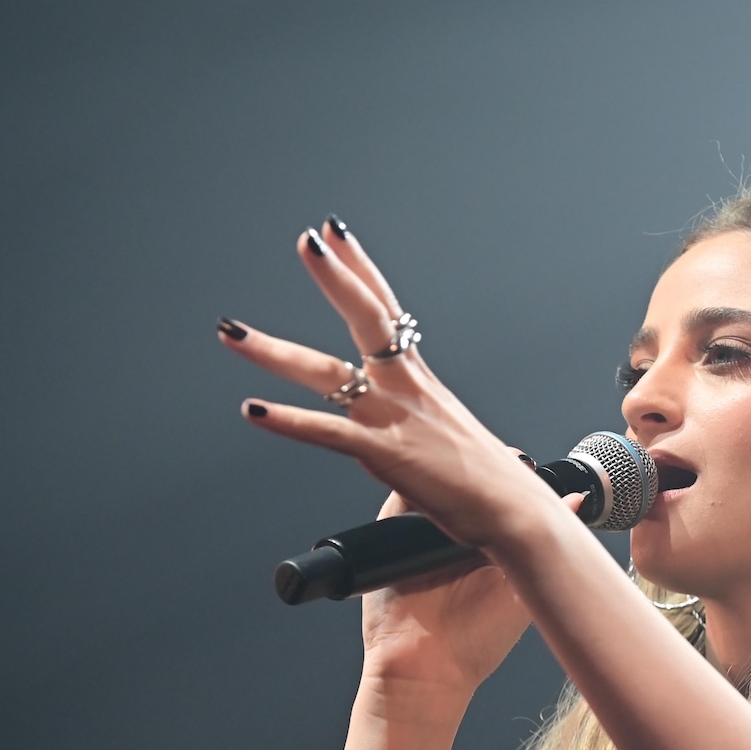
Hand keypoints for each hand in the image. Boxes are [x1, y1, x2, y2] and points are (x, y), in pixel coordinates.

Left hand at [220, 216, 577, 694]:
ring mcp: (395, 419)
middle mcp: (407, 390)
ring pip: (326, 373)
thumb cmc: (491, 490)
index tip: (336, 235)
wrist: (518, 514)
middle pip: (366, 316)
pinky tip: (253, 410)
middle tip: (306, 240)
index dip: (360, 270)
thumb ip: (416, 453)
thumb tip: (409, 478)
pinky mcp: (388, 454)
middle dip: (334, 275)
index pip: (387, 312)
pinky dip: (287, 422)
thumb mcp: (449, 454)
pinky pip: (327, 433)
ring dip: (273, 351)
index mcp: (420, 384)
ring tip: (232, 331)